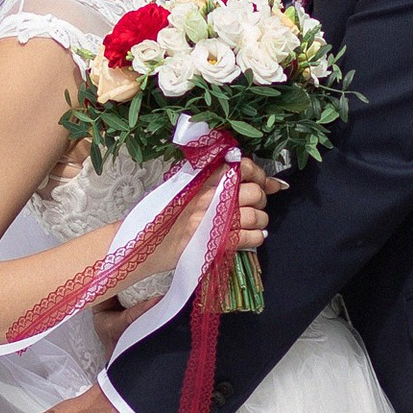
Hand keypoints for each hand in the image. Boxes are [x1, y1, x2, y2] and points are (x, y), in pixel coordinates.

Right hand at [153, 156, 275, 272]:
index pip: (243, 166)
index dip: (260, 175)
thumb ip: (210, 179)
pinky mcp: (217, 242)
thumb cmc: (163, 218)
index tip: (268, 183)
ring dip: (260, 221)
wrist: (145, 246)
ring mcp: (214, 219)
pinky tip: (251, 237)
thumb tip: (246, 175)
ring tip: (253, 224)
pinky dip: (257, 238)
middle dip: (260, 200)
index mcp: (202, 178)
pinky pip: (251, 237)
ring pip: (256, 216)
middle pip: (254, 192)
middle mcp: (210, 196)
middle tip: (254, 206)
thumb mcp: (182, 188)